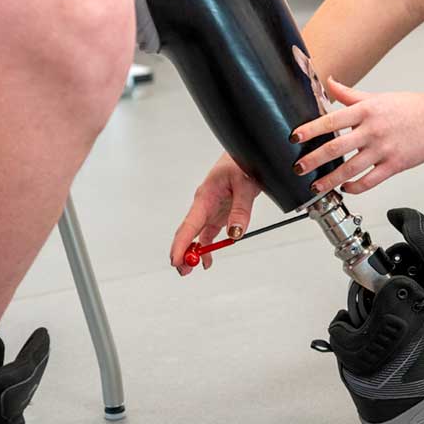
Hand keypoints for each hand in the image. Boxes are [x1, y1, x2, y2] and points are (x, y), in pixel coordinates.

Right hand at [170, 153, 262, 274]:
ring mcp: (211, 209)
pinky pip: (209, 232)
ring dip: (194, 251)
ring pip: (197, 234)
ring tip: (191, 269)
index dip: (180, 244)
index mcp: (205, 197)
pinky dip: (207, 246)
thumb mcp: (245, 185)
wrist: (247, 152)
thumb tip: (235, 234)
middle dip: (183, 252)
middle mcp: (204, 204)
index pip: (189, 225)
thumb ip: (241, 210)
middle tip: (183, 270)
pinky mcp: (219, 212)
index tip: (176, 260)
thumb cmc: (242, 162)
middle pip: (189, 233)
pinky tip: (207, 259)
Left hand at [290, 78, 423, 195]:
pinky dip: (355, 187)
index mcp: (366, 111)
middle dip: (314, 160)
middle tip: (298, 168)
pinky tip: (346, 188)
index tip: (294, 138)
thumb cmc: (410, 107)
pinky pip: (370, 180)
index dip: (311, 130)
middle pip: (336, 147)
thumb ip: (350, 94)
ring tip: (316, 186)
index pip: (331, 120)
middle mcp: (372, 130)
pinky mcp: (395, 164)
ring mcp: (383, 149)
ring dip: (330, 180)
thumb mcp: (378, 97)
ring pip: (351, 168)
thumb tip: (328, 82)